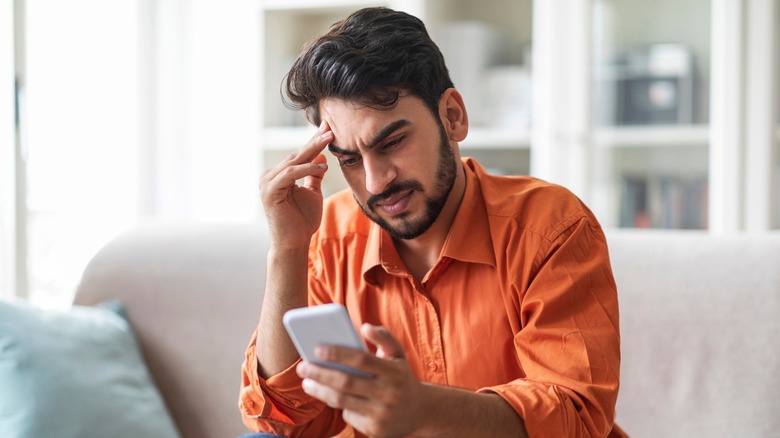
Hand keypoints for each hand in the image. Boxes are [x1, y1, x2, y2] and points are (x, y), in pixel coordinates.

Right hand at [259, 121, 332, 248]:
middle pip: (296, 155)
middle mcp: (269, 176)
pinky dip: (306, 168)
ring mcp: (267, 183)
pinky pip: (290, 174)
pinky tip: (322, 166)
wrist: (294, 243)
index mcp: (278, 176)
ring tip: (329, 139)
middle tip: (330, 127)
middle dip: (314, 140)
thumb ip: (314, 175)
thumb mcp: (312, 193)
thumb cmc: (302, 221)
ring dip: (312, 149)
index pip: (298, 156)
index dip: (313, 142)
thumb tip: (321, 156)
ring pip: (293, 161)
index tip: (329, 129)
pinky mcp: (269, 191)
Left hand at [296, 324, 424, 437]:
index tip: (317, 349)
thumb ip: (384, 337)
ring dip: (320, 391)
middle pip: (346, 383)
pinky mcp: (376, 430)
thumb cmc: (401, 377)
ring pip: (342, 401)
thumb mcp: (398, 355)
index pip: (362, 360)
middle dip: (320, 374)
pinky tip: (332, 397)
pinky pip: (349, 415)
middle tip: (302, 367)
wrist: (420, 412)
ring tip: (307, 382)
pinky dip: (339, 405)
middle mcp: (389, 394)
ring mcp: (382, 414)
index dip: (338, 354)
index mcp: (394, 372)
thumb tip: (365, 326)